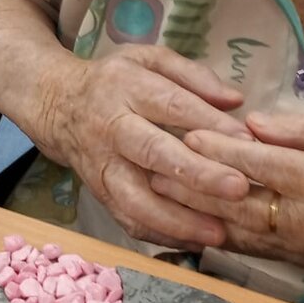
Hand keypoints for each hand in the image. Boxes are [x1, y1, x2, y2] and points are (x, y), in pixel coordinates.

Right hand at [36, 45, 251, 249]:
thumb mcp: (149, 59)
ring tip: (218, 232)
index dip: (209, 123)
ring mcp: (102, 166)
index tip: (246, 140)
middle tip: (237, 188)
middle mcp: (111, 128)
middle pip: (153, 153)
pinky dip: (160, 236)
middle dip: (196, 173)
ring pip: (135, 199)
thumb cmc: (114, 81)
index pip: (172, 105)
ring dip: (177, 220)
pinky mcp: (99, 194)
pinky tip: (194, 242)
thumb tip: (236, 101)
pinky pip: (127, 220)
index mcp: (127, 88)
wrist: (57, 106)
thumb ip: (193, 75)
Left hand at [149, 111, 303, 271]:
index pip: (263, 165)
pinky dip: (216, 233)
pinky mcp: (299, 262)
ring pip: (238, 230)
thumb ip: (303, 130)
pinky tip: (190, 220)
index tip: (189, 134)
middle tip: (154, 165)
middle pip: (240, 203)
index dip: (222, 150)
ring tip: (159, 192)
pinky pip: (250, 248)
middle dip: (194, 185)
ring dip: (196, 213)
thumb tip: (253, 123)